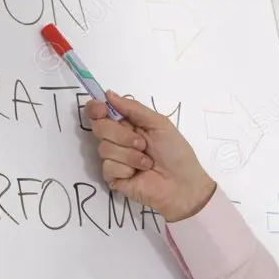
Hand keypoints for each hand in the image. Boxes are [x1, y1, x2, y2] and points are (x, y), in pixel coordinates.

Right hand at [85, 91, 216, 222]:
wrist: (182, 184)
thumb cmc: (176, 152)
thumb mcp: (159, 124)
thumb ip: (134, 108)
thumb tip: (109, 94)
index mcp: (129, 124)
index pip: (102, 113)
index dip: (97, 109)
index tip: (101, 109)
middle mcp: (118, 140)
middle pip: (99, 127)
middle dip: (120, 134)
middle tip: (141, 143)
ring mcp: (114, 159)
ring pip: (104, 148)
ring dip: (130, 154)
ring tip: (147, 162)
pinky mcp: (113, 177)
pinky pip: (108, 166)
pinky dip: (127, 168)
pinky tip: (139, 173)